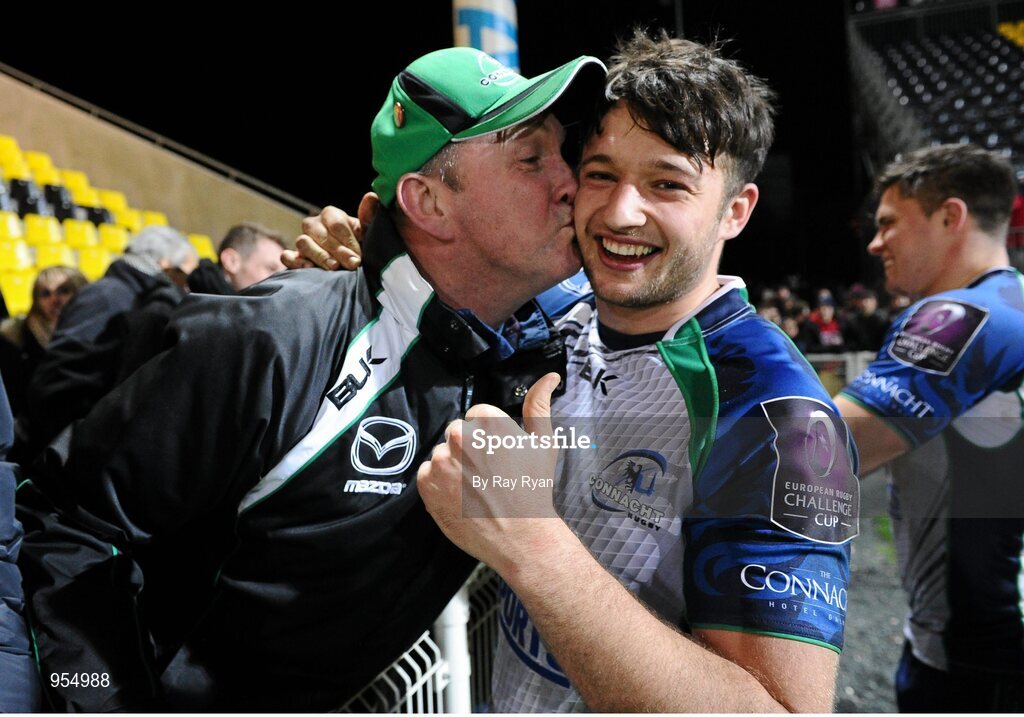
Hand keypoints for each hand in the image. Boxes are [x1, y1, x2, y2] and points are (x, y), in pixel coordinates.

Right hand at [281, 194, 379, 269]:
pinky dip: (296, 262)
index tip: (359, 256)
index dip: (348, 240)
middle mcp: (313, 225)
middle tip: (352, 264)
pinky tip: (311, 269)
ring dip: (320, 256)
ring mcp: (302, 240)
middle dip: (338, 250)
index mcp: (330, 215)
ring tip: (334, 267)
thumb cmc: (358, 244)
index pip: (336, 223)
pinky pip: (287, 256)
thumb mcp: (366, 232)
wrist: (348, 262)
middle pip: (320, 234)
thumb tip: (372, 196)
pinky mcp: (294, 257)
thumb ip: (369, 216)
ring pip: (303, 242)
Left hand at [417, 373, 565, 573]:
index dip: (489, 438)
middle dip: (469, 450)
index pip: (476, 417)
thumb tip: (550, 376)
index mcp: (484, 421)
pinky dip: (438, 485)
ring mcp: (439, 461)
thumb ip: (540, 405)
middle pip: (457, 435)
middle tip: (488, 476)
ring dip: (453, 467)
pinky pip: (426, 475)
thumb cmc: (534, 487)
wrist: (521, 535)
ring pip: (442, 455)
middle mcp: (458, 437)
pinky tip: (460, 497)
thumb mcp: (543, 442)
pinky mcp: (426, 485)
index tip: (499, 458)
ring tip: (475, 489)